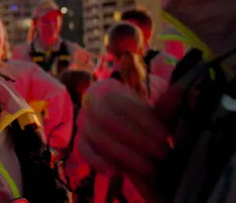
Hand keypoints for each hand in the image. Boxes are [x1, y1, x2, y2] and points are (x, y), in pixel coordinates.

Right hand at [77, 81, 174, 202]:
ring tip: (150, 169)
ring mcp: (86, 125)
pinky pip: (85, 152)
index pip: (120, 101)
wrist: (137, 134)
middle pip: (105, 118)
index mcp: (111, 91)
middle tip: (162, 153)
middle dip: (135, 138)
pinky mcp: (83, 144)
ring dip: (125, 154)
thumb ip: (165, 105)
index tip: (166, 136)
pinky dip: (100, 162)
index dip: (143, 119)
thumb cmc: (149, 117)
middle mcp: (92, 104)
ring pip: (97, 137)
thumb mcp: (160, 110)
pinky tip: (120, 171)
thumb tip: (179, 92)